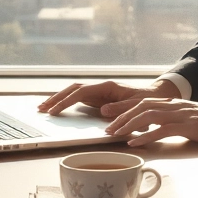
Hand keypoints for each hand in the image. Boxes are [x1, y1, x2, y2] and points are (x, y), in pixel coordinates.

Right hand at [37, 79, 180, 116]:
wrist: (156, 97)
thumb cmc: (148, 101)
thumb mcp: (137, 105)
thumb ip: (121, 107)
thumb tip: (103, 110)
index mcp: (108, 86)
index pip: (81, 92)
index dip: (66, 101)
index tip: (54, 111)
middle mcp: (100, 86)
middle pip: (72, 89)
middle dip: (56, 98)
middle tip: (41, 108)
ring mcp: (98, 92)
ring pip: (73, 92)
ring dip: (58, 99)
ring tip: (43, 108)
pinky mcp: (98, 98)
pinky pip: (78, 99)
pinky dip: (66, 102)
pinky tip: (57, 109)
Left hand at [105, 99, 197, 146]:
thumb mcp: (190, 119)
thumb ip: (174, 122)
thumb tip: (157, 130)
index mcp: (173, 104)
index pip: (143, 102)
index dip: (124, 108)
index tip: (108, 114)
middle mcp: (174, 106)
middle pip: (141, 106)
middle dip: (121, 115)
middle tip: (105, 126)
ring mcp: (181, 115)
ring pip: (148, 116)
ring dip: (129, 125)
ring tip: (115, 133)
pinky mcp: (189, 126)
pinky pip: (163, 130)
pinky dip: (146, 136)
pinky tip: (135, 142)